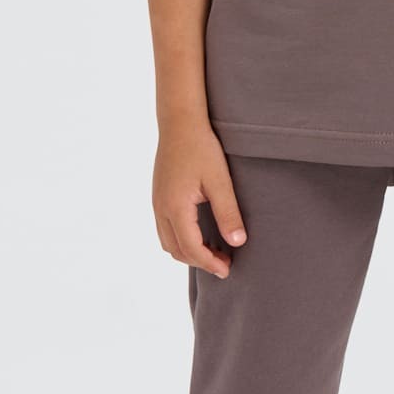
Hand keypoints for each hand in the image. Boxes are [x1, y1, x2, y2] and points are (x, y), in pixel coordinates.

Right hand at [152, 116, 248, 277]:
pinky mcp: (158, 197)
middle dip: (200, 261)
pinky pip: (165, 229)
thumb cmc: (201, 148)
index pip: (191, 248)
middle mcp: (161, 209)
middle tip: (225, 263)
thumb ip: (228, 213)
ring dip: (189, 252)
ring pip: (167, 242)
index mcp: (175, 207)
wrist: (180, 123)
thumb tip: (237, 242)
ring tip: (214, 251)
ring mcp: (156, 203)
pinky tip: (200, 234)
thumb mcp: (220, 181)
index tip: (227, 270)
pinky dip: (181, 240)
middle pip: (176, 250)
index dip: (209, 263)